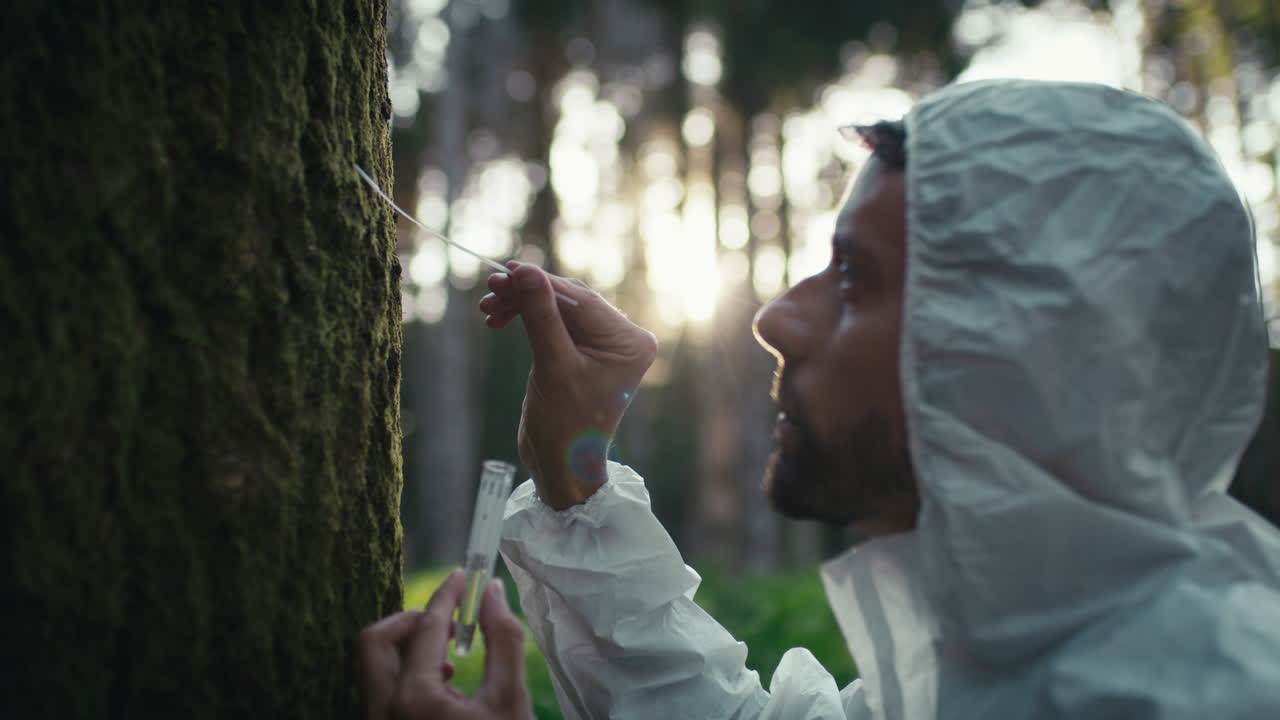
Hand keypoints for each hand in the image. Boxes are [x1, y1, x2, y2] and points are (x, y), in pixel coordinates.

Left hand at [357, 570, 532, 719]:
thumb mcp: (510, 699)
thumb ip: (503, 640)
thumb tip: (490, 591)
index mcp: (414, 700)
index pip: (425, 626)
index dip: (446, 595)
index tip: (462, 575)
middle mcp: (383, 712)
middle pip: (375, 641)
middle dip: (411, 620)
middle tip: (448, 618)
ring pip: (374, 666)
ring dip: (409, 646)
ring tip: (452, 656)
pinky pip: (382, 689)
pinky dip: (406, 672)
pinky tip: (443, 684)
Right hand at [479, 262, 656, 508]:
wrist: (561, 467)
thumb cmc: (565, 426)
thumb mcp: (552, 367)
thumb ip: (540, 317)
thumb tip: (526, 271)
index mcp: (630, 342)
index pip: (581, 299)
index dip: (541, 283)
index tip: (505, 271)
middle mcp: (622, 339)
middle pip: (568, 300)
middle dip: (527, 295)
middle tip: (490, 290)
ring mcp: (602, 345)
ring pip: (556, 309)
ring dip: (521, 306)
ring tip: (488, 309)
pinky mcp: (581, 352)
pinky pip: (552, 324)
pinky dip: (526, 320)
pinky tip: (498, 320)